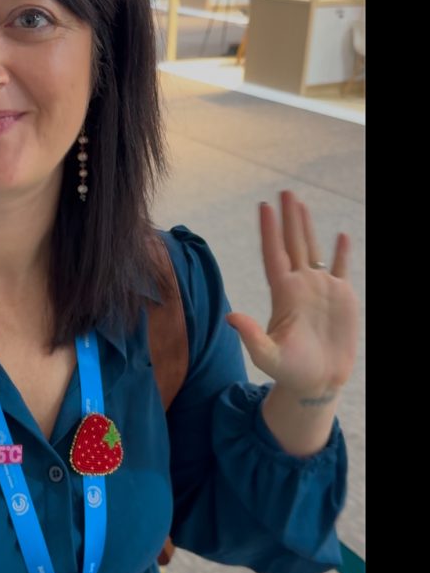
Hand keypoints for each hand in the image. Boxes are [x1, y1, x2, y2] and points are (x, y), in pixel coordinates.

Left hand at [225, 191, 358, 398]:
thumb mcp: (266, 355)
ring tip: (301, 203)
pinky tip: (341, 235)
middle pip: (292, 244)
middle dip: (288, 218)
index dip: (269, 230)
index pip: (274, 254)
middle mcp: (300, 285)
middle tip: (284, 191)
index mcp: (282, 294)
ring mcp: (320, 288)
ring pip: (312, 249)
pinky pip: (341, 267)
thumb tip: (230, 317)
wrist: (316, 381)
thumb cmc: (289, 371)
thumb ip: (251, 336)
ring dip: (307, 226)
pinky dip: (341, 251)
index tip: (264, 206)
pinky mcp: (341, 297)